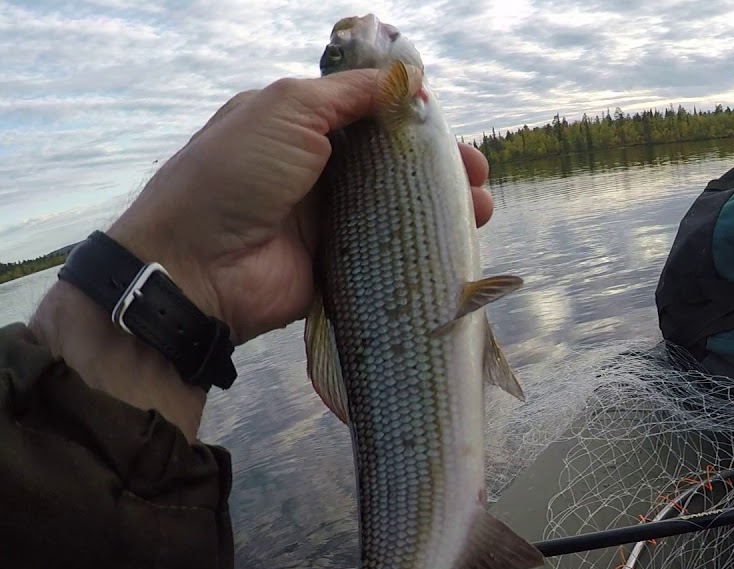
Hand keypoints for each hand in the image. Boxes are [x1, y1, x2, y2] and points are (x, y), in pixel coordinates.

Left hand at [107, 71, 494, 343]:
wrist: (197, 267)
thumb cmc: (233, 175)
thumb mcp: (287, 109)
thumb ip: (350, 93)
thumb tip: (406, 80)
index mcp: (297, 124)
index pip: (366, 110)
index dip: (407, 113)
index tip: (441, 120)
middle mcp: (317, 168)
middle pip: (392, 160)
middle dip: (437, 162)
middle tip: (474, 170)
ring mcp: (330, 218)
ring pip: (401, 204)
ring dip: (443, 202)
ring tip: (480, 204)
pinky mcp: (342, 261)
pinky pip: (393, 247)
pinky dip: (427, 243)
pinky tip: (461, 237)